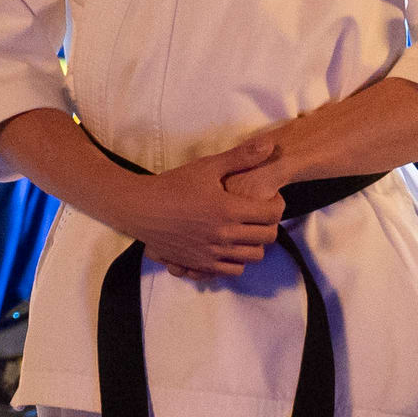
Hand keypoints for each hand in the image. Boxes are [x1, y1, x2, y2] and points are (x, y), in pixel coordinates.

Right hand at [108, 134, 288, 280]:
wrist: (140, 209)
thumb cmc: (173, 185)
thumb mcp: (206, 167)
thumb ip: (240, 157)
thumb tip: (270, 145)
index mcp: (228, 209)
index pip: (272, 214)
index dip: (277, 204)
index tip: (269, 198)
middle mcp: (224, 235)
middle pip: (267, 237)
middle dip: (269, 224)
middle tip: (259, 214)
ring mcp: (213, 253)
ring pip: (253, 256)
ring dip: (255, 243)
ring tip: (245, 230)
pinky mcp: (201, 265)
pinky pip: (233, 271)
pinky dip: (237, 259)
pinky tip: (229, 245)